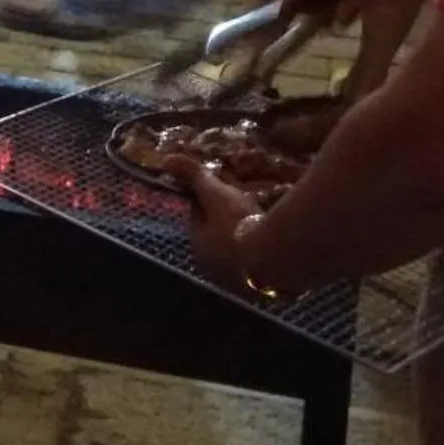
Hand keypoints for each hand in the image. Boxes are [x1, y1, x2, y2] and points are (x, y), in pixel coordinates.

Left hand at [157, 156, 264, 286]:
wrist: (275, 259)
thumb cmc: (237, 224)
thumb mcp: (216, 195)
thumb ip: (195, 177)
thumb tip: (166, 159)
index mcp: (199, 248)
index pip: (197, 218)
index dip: (208, 199)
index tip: (222, 187)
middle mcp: (216, 268)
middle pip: (219, 236)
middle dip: (229, 218)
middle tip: (246, 200)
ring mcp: (241, 279)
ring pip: (241, 249)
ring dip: (249, 233)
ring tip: (264, 214)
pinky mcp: (266, 285)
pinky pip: (261, 259)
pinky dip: (265, 246)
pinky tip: (277, 236)